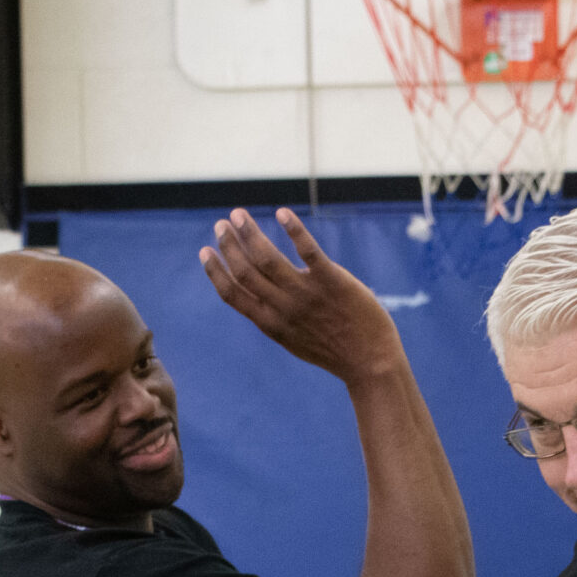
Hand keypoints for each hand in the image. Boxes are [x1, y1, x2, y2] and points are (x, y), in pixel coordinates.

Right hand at [198, 208, 402, 381]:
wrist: (371, 363)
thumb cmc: (335, 352)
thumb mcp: (295, 340)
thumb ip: (276, 318)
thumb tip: (262, 298)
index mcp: (272, 324)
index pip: (233, 294)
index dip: (215, 271)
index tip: (205, 251)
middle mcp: (284, 308)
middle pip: (246, 271)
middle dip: (229, 245)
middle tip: (221, 224)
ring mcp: (306, 294)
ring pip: (268, 258)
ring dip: (249, 233)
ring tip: (238, 214)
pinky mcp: (332, 281)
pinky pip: (308, 251)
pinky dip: (294, 230)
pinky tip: (282, 213)